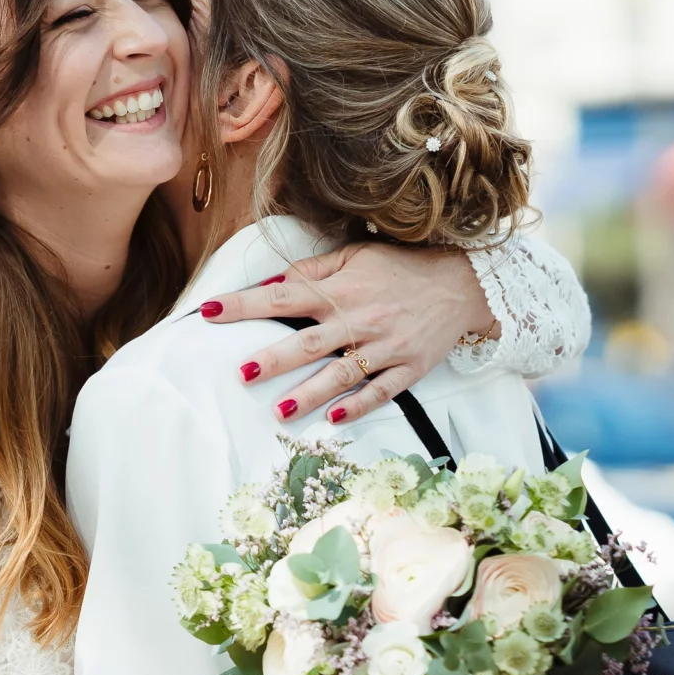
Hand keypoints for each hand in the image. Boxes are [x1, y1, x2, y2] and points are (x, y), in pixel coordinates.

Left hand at [200, 243, 497, 423]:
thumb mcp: (356, 255)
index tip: (210, 312)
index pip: (283, 297)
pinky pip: (382, 391)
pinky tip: (336, 419)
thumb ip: (313, 268)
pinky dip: (360, 405)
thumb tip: (271, 282)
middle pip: (309, 342)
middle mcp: (360, 319)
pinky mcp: (409, 368)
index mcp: (342, 289)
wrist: (463, 283)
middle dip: (275, 358)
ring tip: (280, 411)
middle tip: (242, 374)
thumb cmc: (401, 267)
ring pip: (343, 373)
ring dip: (311, 393)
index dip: (245, 304)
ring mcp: (386, 346)